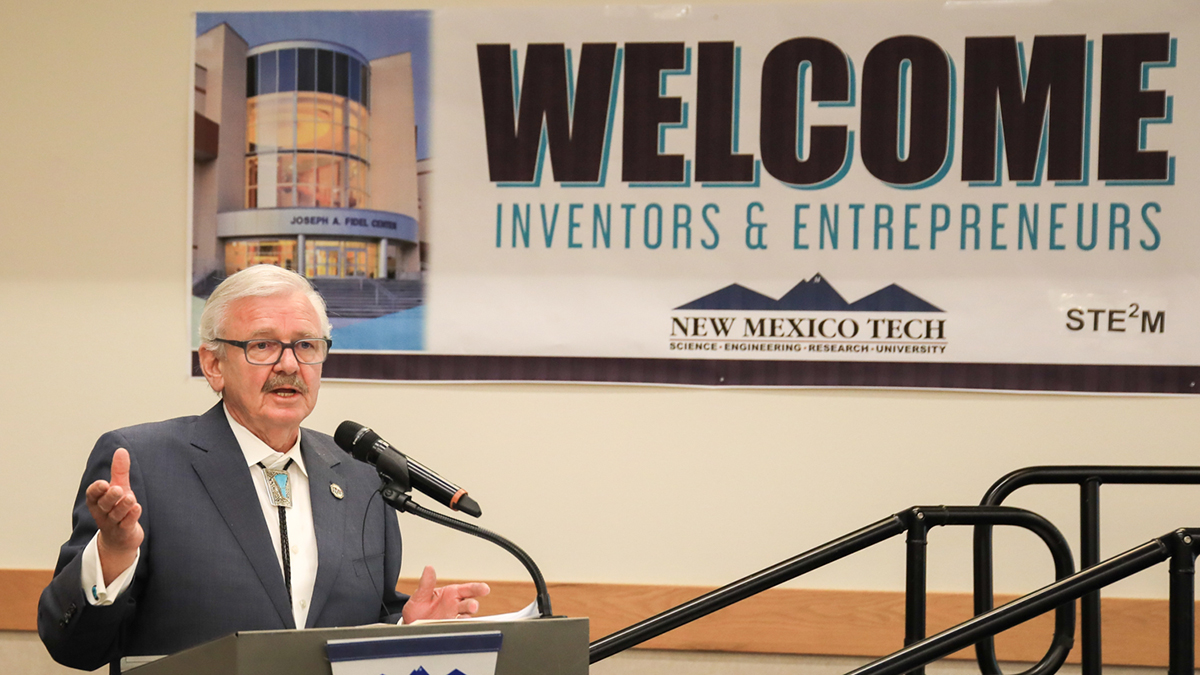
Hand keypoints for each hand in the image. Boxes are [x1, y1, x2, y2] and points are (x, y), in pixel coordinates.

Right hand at [85, 448, 143, 584]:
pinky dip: (131, 517)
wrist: (121, 538)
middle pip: (104, 505)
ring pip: (116, 515)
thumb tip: (121, 450)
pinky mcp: (124, 533)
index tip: (103, 483)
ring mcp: (112, 524)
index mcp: (97, 502)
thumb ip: (119, 471)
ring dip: (123, 506)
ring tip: (130, 497)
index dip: (96, 490)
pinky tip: (137, 508)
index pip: (93, 495)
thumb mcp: (119, 488)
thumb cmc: (118, 509)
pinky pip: (126, 525)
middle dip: (110, 497)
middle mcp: (102, 513)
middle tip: (117, 489)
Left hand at [401, 566, 490, 622]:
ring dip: (467, 619)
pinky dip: (460, 630)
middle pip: (470, 604)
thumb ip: (426, 584)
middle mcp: (456, 607)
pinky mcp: (451, 630)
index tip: (485, 589)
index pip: (468, 589)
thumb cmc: (418, 609)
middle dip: (472, 605)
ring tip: (463, 619)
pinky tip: (458, 629)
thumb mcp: (420, 596)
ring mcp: (454, 619)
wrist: (412, 626)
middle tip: (473, 606)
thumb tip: (429, 568)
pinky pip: (458, 630)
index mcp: (451, 594)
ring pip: (466, 618)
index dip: (478, 588)